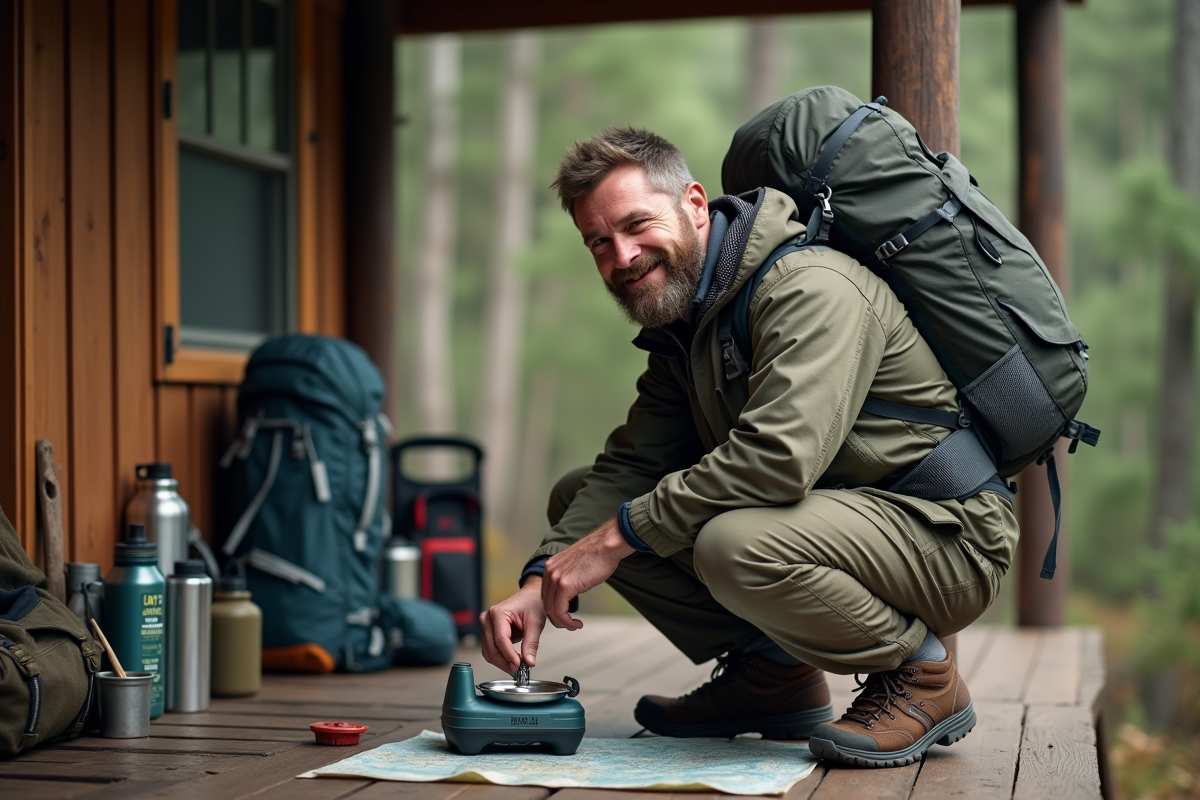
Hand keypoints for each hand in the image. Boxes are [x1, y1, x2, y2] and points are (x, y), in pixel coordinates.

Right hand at [479, 578, 546, 673]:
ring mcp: (486, 625)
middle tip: (518, 671)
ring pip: (489, 651)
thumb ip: (531, 643)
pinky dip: (500, 658)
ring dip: (501, 662)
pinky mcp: (488, 632)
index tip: (519, 665)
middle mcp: (488, 618)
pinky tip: (511, 662)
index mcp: (498, 613)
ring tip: (516, 668)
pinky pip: (490, 650)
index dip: (509, 655)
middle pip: (492, 648)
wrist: (530, 597)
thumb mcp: (535, 623)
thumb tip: (528, 662)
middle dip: (505, 662)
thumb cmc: (532, 604)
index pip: (501, 640)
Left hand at [542, 516, 635, 630]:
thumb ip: (569, 577)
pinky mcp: (565, 585)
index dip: (554, 608)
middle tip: (569, 624)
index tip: (564, 615)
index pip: (546, 594)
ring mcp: (556, 578)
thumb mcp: (576, 566)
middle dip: (557, 618)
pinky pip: (560, 611)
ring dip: (562, 622)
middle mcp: (549, 571)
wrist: (607, 545)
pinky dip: (567, 621)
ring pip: (551, 610)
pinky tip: (577, 623)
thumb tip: (571, 591)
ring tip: (574, 625)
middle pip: (546, 603)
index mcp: (550, 566)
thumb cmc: (599, 554)